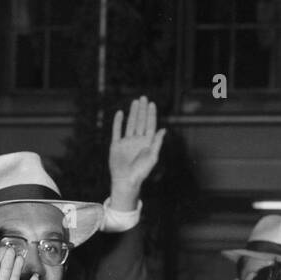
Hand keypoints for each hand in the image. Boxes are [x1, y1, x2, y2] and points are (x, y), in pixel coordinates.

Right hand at [108, 95, 165, 211]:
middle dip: (142, 110)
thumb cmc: (141, 172)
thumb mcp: (152, 157)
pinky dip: (118, 122)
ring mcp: (127, 142)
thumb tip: (163, 129)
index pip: (150, 125)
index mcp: (147, 143)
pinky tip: (120, 113)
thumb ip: (157, 142)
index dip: (151, 114)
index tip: (151, 104)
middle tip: (143, 98)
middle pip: (141, 122)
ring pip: (130, 124)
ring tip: (135, 102)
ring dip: (133, 113)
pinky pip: (117, 131)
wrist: (125, 181)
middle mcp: (137, 141)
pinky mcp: (116, 145)